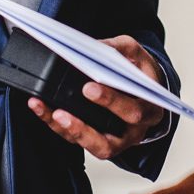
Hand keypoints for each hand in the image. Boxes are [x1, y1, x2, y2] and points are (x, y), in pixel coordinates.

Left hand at [25, 34, 166, 159]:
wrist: (145, 89)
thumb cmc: (140, 73)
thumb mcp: (137, 54)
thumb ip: (119, 48)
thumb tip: (95, 46)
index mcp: (149, 109)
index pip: (133, 111)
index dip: (111, 102)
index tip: (89, 87)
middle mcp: (134, 131)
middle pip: (111, 140)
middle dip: (84, 126)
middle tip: (62, 110)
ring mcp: (116, 140)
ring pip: (92, 147)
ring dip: (69, 132)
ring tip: (51, 114)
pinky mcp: (97, 140)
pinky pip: (77, 139)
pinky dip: (57, 126)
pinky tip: (43, 110)